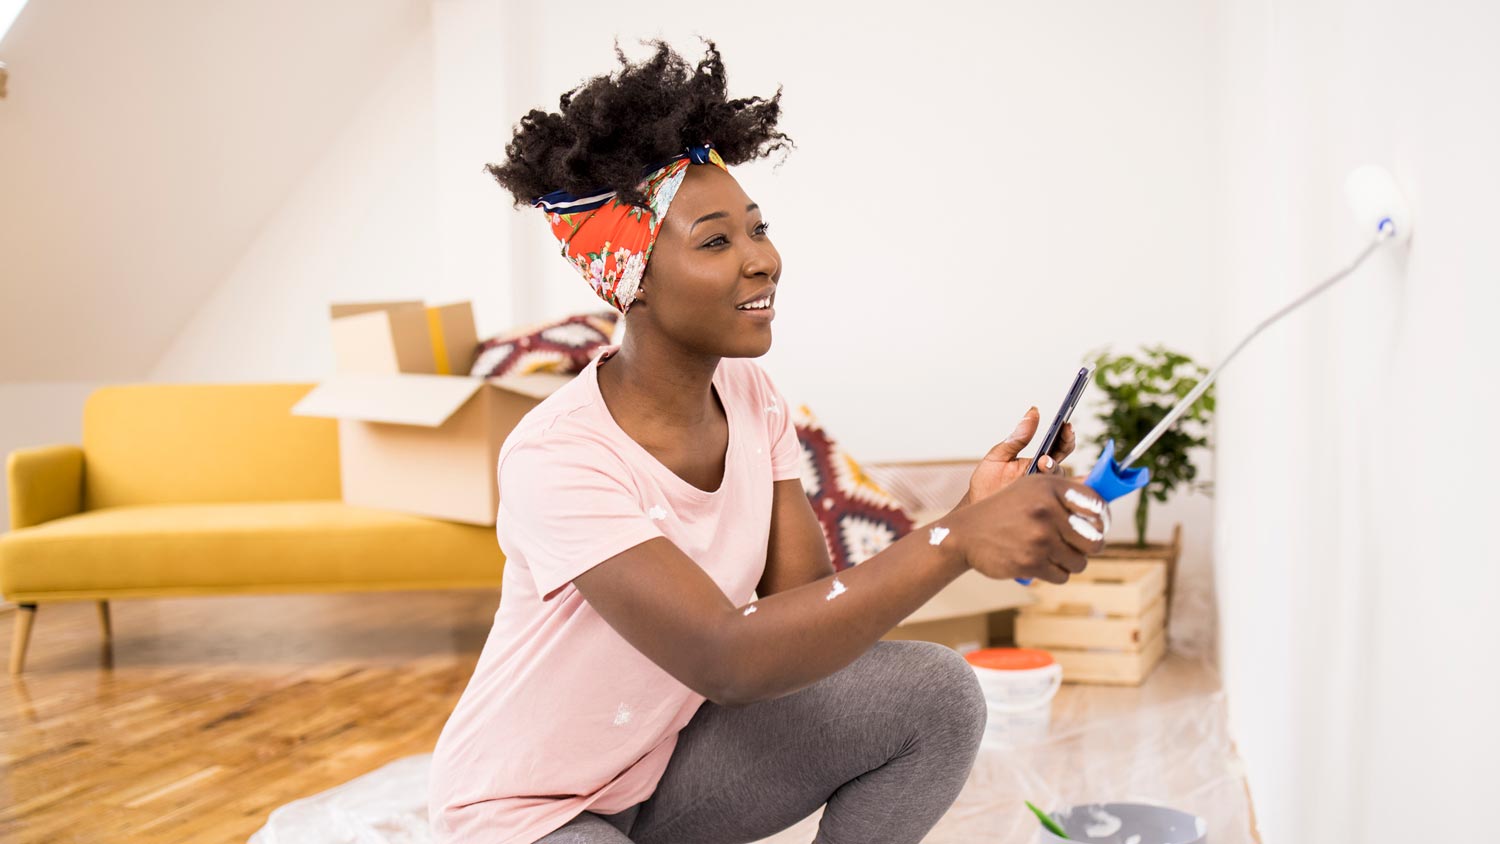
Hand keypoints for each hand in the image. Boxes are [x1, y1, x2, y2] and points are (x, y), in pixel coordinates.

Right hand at [948, 475, 1106, 583]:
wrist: (965, 534)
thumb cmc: (1004, 510)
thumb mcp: (1031, 487)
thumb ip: (1065, 493)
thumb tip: (1103, 511)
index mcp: (1050, 488)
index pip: (1098, 506)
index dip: (1103, 520)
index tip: (1098, 527)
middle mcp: (1046, 510)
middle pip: (1095, 539)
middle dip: (1089, 546)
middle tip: (1077, 546)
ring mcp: (1039, 538)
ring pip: (1080, 561)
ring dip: (1071, 562)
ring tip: (1053, 554)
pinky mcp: (1031, 562)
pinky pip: (1062, 576)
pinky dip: (1055, 573)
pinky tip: (1040, 563)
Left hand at [965, 407, 1076, 504]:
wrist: (976, 508)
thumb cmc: (987, 482)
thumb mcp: (999, 455)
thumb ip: (1017, 437)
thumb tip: (1033, 411)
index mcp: (1038, 461)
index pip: (1059, 446)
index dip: (1066, 436)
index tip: (1066, 424)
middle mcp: (1044, 477)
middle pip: (1064, 462)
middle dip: (1063, 452)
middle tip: (1050, 446)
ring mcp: (1043, 493)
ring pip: (1061, 482)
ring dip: (1054, 471)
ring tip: (1042, 463)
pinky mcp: (1040, 508)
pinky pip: (1056, 502)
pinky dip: (1060, 493)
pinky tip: (1055, 486)